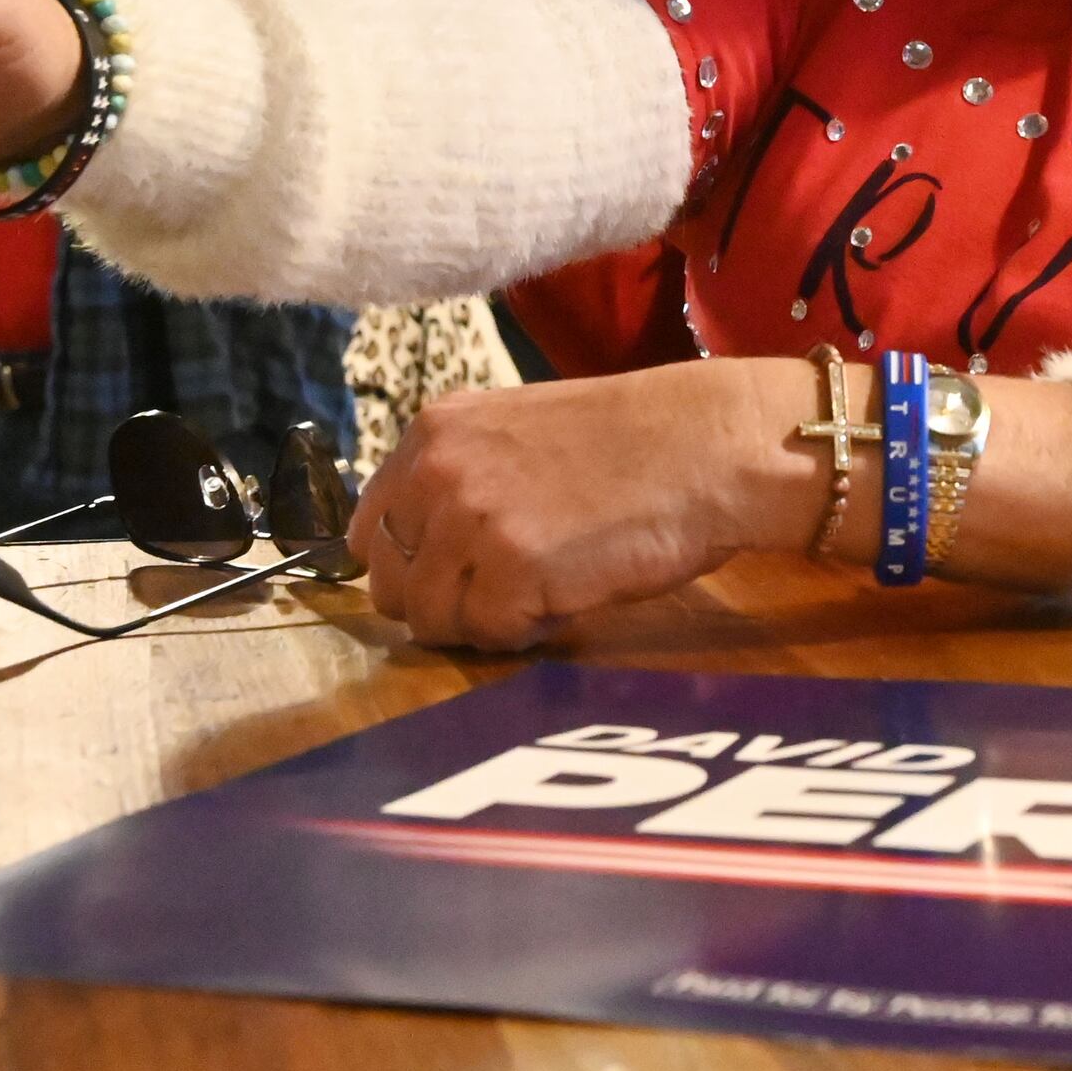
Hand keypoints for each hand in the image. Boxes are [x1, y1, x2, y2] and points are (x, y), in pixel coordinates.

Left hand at [344, 358, 808, 647]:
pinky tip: (571, 593)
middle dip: (445, 601)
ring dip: (485, 620)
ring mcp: (470, 522)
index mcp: (433, 433)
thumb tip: (414, 552)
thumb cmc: (629, 442)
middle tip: (508, 588)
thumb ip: (458, 479)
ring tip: (545, 586)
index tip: (454, 575)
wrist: (702, 445)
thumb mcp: (516, 436)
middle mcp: (437, 473)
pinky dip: (528, 630)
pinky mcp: (510, 571)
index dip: (411, 565)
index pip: (369, 532)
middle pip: (390, 587)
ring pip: (432, 621)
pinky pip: (489, 637)